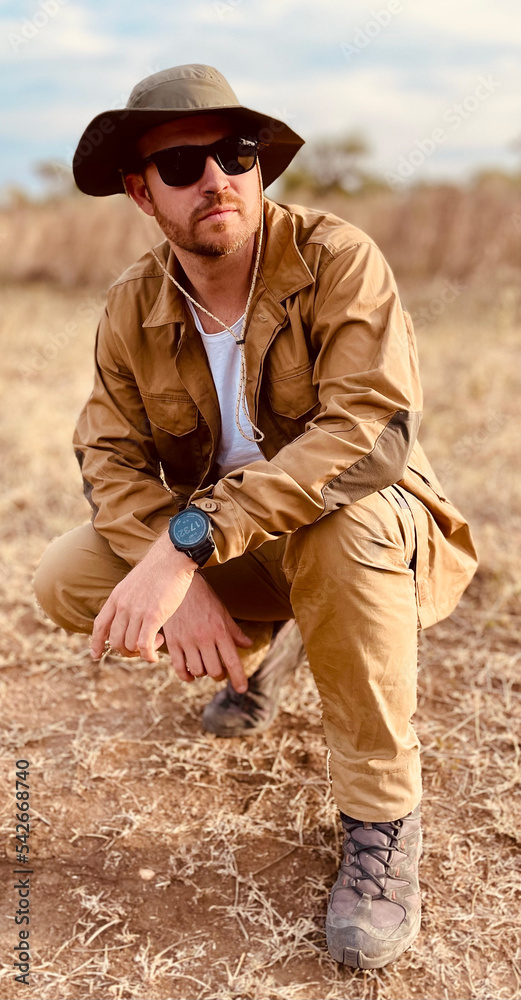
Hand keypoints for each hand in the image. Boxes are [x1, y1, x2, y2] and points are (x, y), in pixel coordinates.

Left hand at [90, 532, 196, 661]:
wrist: (171, 559)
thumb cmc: (159, 570)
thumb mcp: (134, 583)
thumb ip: (129, 598)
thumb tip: (130, 613)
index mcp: (116, 597)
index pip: (100, 625)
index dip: (96, 642)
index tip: (95, 654)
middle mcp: (123, 606)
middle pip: (115, 641)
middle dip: (126, 651)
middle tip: (140, 648)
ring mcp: (136, 612)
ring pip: (129, 645)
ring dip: (141, 651)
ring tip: (156, 642)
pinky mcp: (153, 616)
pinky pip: (144, 645)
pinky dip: (148, 655)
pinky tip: (155, 656)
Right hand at [163, 572, 250, 691]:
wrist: (180, 584)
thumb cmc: (205, 599)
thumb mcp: (223, 613)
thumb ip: (235, 632)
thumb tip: (248, 645)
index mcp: (220, 631)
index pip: (233, 661)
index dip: (239, 678)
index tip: (242, 689)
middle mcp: (204, 638)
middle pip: (215, 671)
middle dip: (220, 675)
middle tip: (220, 671)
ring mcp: (187, 641)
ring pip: (198, 671)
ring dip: (203, 673)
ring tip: (204, 666)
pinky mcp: (173, 642)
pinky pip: (180, 668)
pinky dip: (187, 676)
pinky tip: (191, 674)